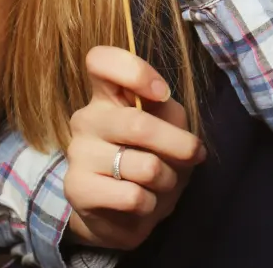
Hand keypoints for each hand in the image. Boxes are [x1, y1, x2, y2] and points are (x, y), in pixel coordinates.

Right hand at [63, 47, 206, 250]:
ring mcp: (78, 153)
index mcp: (106, 95)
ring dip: (168, 179)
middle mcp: (87, 118)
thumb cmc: (149, 158)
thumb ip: (169, 112)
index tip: (162, 93)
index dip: (135, 71)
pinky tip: (143, 203)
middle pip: (138, 124)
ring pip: (144, 166)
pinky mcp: (77, 189)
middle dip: (180, 145)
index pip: (100, 60)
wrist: (120, 213)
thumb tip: (164, 105)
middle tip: (194, 155)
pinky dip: (152, 204)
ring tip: (163, 183)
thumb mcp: (168, 127)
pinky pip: (132, 197)